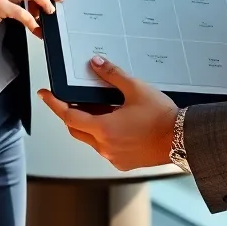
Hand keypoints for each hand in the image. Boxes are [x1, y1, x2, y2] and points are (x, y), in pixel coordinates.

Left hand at [38, 56, 179, 169]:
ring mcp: (113, 157)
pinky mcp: (123, 162)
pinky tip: (114, 122)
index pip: (68, 116)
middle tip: (69, 99)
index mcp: (104, 129)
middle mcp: (105, 147)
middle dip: (69, 114)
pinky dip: (102, 135)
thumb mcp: (135, 89)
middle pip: (76, 129)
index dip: (54, 104)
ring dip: (88, 124)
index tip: (45, 95)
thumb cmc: (161, 117)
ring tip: (98, 107)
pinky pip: (104, 148)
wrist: (182, 139)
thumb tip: (96, 63)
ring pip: (90, 139)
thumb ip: (112, 75)